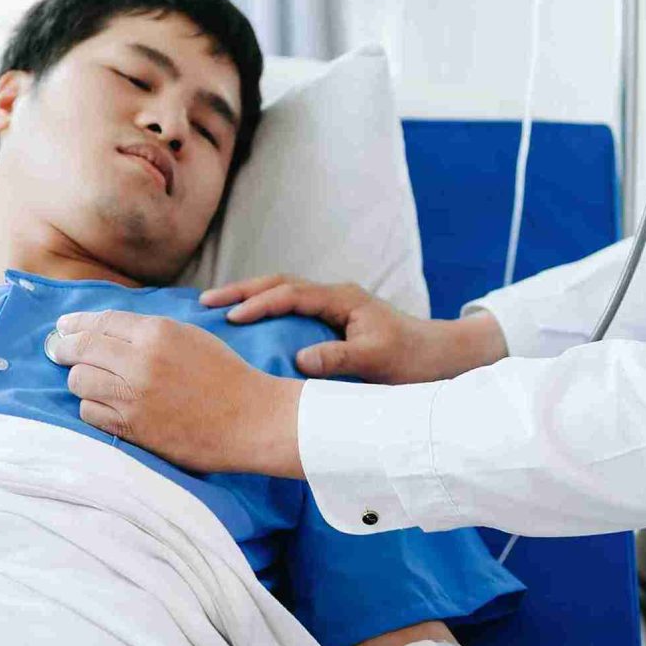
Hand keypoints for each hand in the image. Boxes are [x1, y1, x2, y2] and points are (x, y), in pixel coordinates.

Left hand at [50, 311, 305, 476]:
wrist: (250, 420)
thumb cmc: (226, 375)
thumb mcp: (190, 336)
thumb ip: (149, 331)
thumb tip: (106, 331)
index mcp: (157, 332)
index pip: (101, 321)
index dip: (77, 323)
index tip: (64, 326)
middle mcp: (140, 361)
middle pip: (81, 349)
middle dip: (64, 348)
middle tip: (59, 351)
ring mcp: (133, 396)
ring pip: (79, 381)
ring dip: (81, 379)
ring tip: (91, 381)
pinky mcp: (131, 428)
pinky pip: (89, 412)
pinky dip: (92, 406)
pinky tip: (105, 404)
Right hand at [202, 276, 504, 382]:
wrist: (441, 358)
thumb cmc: (412, 360)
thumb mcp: (377, 362)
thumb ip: (340, 359)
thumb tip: (299, 359)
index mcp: (343, 299)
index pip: (291, 293)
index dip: (260, 303)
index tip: (232, 317)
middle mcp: (335, 297)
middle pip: (279, 283)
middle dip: (242, 291)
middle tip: (204, 303)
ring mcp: (333, 307)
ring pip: (282, 293)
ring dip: (250, 298)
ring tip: (215, 310)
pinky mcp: (332, 321)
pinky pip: (290, 309)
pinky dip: (265, 311)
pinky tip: (245, 326)